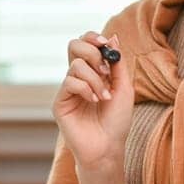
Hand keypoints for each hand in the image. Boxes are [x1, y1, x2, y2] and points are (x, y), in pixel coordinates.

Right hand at [54, 32, 133, 170]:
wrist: (108, 146)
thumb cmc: (117, 120)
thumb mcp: (124, 87)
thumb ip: (118, 63)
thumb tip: (113, 36)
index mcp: (93, 71)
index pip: (86, 44)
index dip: (93, 37)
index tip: (106, 42)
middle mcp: (78, 77)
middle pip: (73, 45)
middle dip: (92, 52)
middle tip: (105, 69)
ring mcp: (68, 89)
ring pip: (75, 65)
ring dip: (96, 79)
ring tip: (104, 96)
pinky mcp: (60, 101)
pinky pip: (70, 82)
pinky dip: (86, 88)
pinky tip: (95, 101)